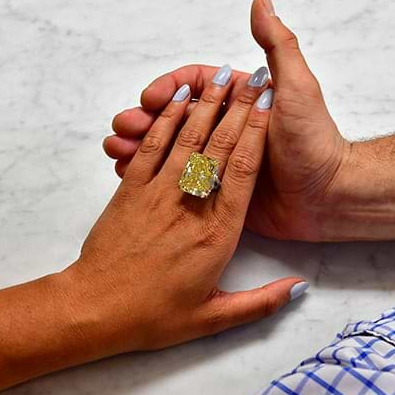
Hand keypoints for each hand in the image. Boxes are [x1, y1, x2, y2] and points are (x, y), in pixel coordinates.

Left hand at [69, 68, 306, 352]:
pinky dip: (166, 120)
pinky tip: (179, 99)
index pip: (245, 172)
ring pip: (187, 139)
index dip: (259, 133)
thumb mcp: (213, 319)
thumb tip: (300, 289)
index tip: (270, 105)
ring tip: (223, 75)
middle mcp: (191, 206)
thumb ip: (261, 303)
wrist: (94, 310)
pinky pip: (152, 147)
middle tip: (254, 76)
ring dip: (207, 104)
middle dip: (239, 107)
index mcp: (218, 235)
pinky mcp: (130, 191)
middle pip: (220, 147)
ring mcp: (158, 194)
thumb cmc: (152, 316)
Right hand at [104, 0, 349, 240]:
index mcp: (241, 100)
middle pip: (175, 117)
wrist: (329, 196)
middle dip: (144, 120)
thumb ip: (277, 46)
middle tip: (123, 129)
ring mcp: (220, 158)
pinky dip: (153, 178)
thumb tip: (261, 1)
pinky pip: (178, 180)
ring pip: (171, 148)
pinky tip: (131, 177)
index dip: (168, 89)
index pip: (195, 86)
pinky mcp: (217, 189)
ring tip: (117, 153)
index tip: (150, 98)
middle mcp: (228, 127)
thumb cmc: (315, 141)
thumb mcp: (297, 87)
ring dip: (140, 148)